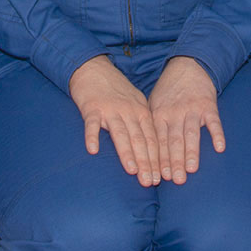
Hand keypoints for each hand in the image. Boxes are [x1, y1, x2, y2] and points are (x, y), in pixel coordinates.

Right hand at [69, 56, 159, 186]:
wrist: (93, 68)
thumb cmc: (115, 89)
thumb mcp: (135, 102)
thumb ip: (142, 123)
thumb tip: (153, 149)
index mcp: (141, 111)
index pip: (152, 139)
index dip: (156, 159)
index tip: (159, 179)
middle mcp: (128, 111)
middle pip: (139, 139)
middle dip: (146, 162)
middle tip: (149, 182)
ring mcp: (110, 109)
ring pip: (120, 134)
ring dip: (127, 153)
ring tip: (132, 171)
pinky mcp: (91, 107)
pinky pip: (91, 124)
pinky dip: (92, 136)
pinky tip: (92, 150)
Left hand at [147, 57, 224, 184]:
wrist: (188, 66)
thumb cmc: (168, 91)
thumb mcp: (152, 103)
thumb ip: (150, 126)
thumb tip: (141, 153)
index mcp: (158, 114)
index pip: (158, 141)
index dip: (159, 159)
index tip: (159, 178)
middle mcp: (174, 113)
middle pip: (174, 141)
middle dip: (174, 162)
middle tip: (176, 180)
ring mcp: (192, 109)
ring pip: (191, 134)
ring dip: (192, 152)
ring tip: (192, 169)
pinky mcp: (209, 106)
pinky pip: (214, 122)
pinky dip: (217, 134)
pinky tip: (219, 148)